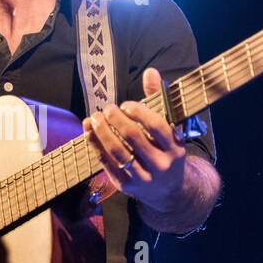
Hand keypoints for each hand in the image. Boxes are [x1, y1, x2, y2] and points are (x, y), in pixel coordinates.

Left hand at [82, 67, 185, 212]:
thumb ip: (160, 99)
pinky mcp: (126, 186)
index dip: (139, 112)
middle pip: (134, 138)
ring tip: (94, 118)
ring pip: (117, 152)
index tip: (126, 105)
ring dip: (102, 132)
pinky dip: (95, 145)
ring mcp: (143, 178)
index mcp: (175, 148)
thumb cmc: (167, 151)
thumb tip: (150, 72)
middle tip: (107, 109)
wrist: (169, 191)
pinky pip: (106, 163)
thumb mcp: (170, 128)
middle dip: (116, 120)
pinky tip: (88, 132)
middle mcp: (160, 165)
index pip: (156, 126)